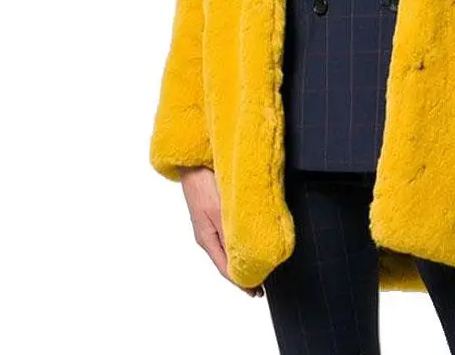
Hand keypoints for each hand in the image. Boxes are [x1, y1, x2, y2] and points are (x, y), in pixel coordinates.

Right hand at [179, 166, 264, 297]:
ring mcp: (210, 224)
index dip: (241, 282)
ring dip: (242, 258)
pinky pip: (229, 235)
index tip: (255, 292)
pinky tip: (248, 243)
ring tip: (258, 267)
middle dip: (243, 273)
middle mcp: (208, 235)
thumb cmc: (204, 184)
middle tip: (261, 285)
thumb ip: (231, 234)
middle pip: (227, 260)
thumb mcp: (220, 211)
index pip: (226, 268)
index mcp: (207, 239)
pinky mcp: (215, 213)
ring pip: (229, 248)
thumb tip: (244, 255)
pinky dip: (239, 244)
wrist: (193, 161)